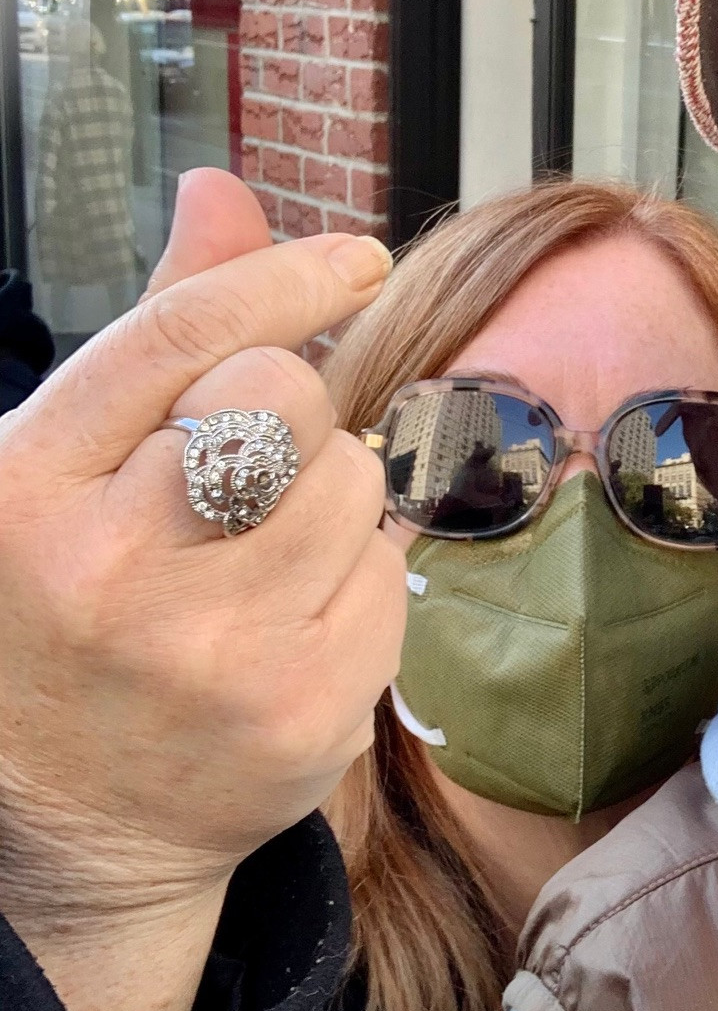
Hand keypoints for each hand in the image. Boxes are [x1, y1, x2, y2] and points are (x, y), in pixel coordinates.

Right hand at [0, 169, 404, 931]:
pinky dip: (358, 578)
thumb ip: (156, 333)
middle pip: (284, 397)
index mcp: (30, 485)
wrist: (72, 823)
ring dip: (331, 494)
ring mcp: (212, 650)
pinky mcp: (301, 712)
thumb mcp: (68, 464)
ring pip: (355, 481)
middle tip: (253, 464)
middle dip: (292, 408)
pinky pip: (389, 575)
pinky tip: (290, 618)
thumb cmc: (69, 607)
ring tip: (259, 552)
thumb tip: (224, 187)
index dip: (285, 278)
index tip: (355, 258)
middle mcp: (114, 566)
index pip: (183, 336)